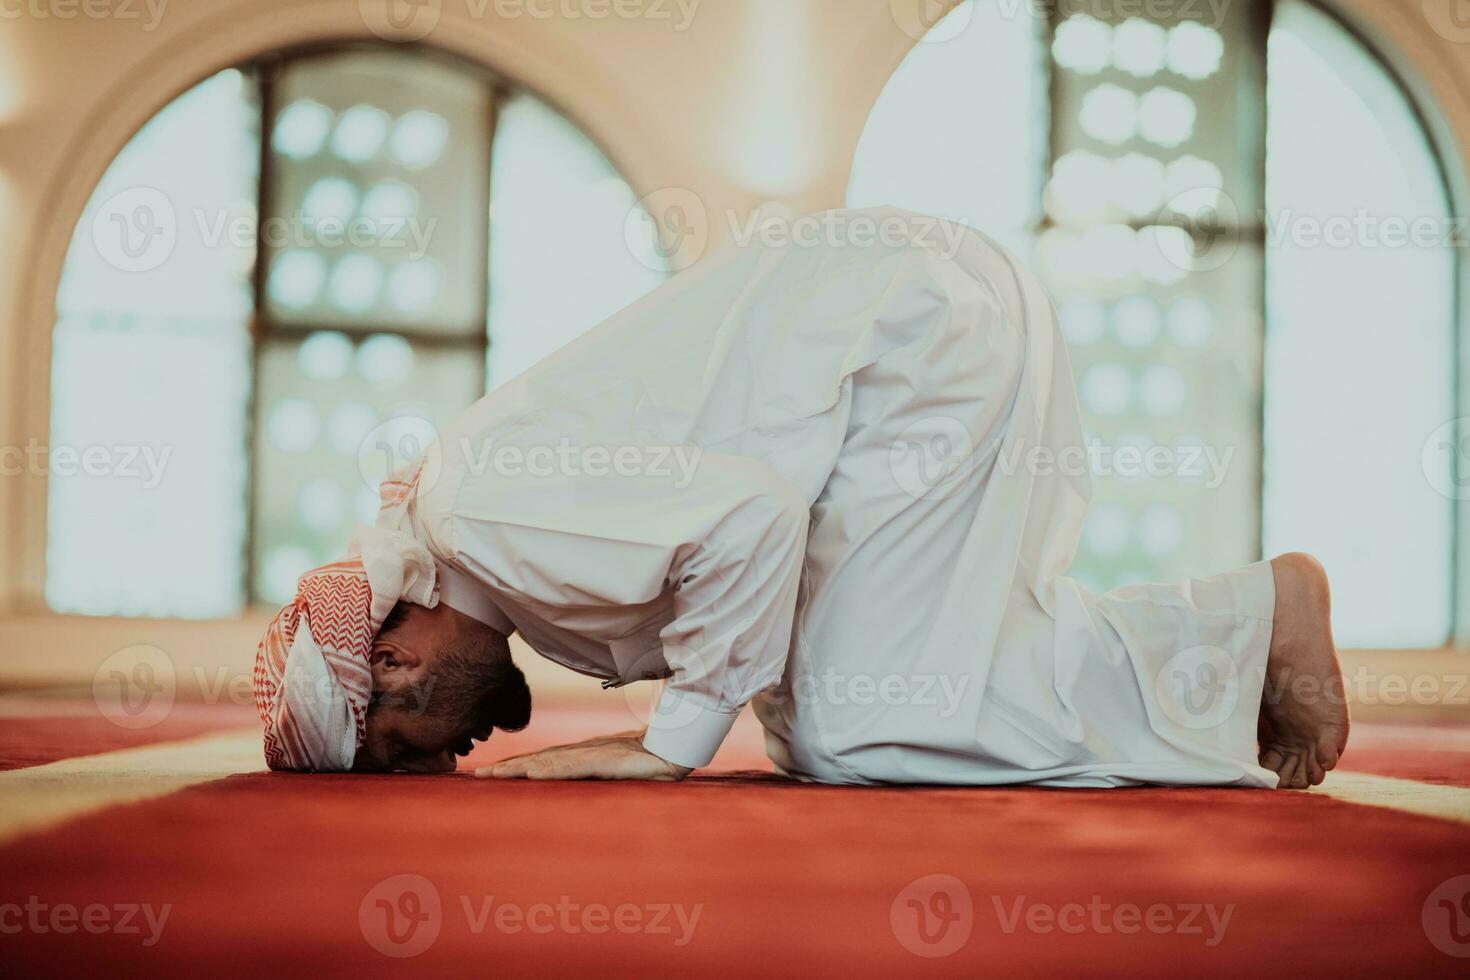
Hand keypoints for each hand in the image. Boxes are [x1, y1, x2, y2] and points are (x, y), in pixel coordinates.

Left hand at [476, 731, 692, 780]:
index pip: (543, 760)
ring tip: (493, 776)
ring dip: (518, 769)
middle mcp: (584, 752)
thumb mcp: (619, 773)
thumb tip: (580, 792)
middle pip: (538, 759)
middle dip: (507, 768)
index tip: (491, 773)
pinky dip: (551, 770)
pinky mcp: (608, 761)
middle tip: (477, 776)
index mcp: (584, 755)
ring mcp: (594, 754)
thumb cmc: (652, 762)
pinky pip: (574, 767)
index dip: (516, 766)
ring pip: (548, 762)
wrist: (678, 748)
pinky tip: (532, 775)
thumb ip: (599, 778)